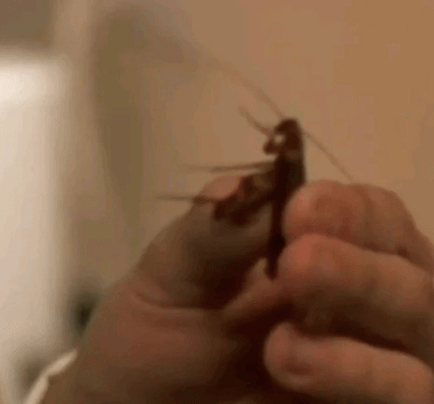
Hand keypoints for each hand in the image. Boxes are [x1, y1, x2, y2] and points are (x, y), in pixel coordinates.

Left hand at [49, 177, 433, 403]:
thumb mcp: (171, 272)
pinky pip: (405, 403)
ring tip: (278, 346)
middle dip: (361, 270)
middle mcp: (364, 309)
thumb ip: (213, 231)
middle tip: (299, 264)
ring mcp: (369, 370)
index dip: (351, 210)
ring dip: (359, 346)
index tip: (299, 207)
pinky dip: (357, 381)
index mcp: (329, 252)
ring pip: (419, 354)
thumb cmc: (158, 330)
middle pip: (414, 281)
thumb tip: (253, 183)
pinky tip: (291, 367)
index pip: (377, 218)